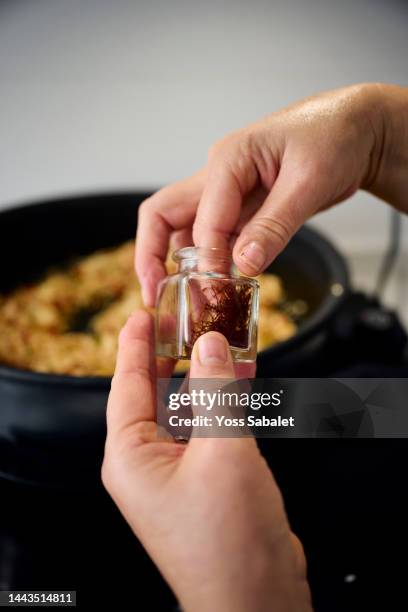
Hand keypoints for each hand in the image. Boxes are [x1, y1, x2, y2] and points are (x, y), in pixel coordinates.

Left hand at [102, 310, 311, 611]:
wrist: (260, 597)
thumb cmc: (228, 537)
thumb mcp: (221, 451)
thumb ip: (216, 392)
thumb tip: (211, 344)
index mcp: (131, 456)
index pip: (127, 385)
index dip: (134, 345)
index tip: (141, 313)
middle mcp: (148, 462)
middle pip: (157, 392)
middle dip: (172, 354)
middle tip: (182, 316)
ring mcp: (179, 470)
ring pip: (189, 408)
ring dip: (206, 374)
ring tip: (219, 335)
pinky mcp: (208, 477)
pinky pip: (211, 426)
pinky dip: (225, 399)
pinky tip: (240, 374)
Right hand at [136, 83, 407, 305]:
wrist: (354, 131)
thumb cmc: (334, 138)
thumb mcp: (309, 182)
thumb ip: (274, 226)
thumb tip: (243, 265)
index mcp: (228, 159)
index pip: (203, 218)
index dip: (208, 258)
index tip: (217, 288)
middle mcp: (217, 174)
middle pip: (164, 215)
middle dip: (152, 255)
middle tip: (153, 294)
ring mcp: (226, 192)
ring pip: (185, 229)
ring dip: (181, 263)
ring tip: (190, 298)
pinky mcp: (241, 207)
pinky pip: (215, 237)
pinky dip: (212, 262)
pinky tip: (219, 284)